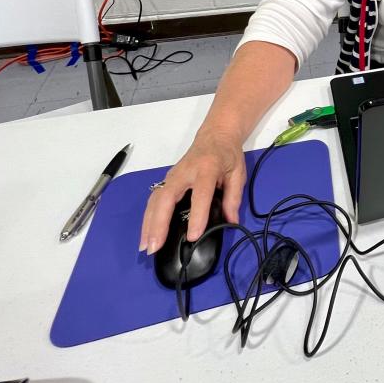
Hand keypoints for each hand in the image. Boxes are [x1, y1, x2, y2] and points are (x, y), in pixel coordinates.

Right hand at [139, 130, 245, 253]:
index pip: (200, 195)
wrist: (216, 135)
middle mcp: (184, 172)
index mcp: (207, 168)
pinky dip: (148, 217)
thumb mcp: (237, 173)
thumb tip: (231, 222)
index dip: (197, 216)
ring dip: (148, 224)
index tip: (192, 236)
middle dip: (158, 224)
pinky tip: (147, 233)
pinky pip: (154, 200)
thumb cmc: (227, 155)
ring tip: (146, 246)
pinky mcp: (167, 180)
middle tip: (154, 247)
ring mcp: (172, 175)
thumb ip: (233, 198)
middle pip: (166, 198)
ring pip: (155, 200)